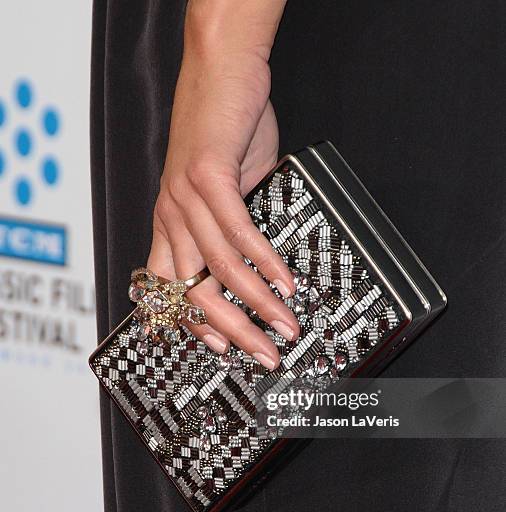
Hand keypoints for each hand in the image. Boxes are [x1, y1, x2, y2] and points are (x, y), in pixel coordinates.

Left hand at [148, 1, 295, 369]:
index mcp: (171, 224)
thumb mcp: (226, 190)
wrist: (221, 72)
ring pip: (216, 269)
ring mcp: (183, 197)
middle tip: (263, 354)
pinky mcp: (206, 176)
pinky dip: (262, 261)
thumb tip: (261, 262)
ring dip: (254, 304)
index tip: (224, 349)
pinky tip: (283, 281)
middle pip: (193, 292)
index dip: (194, 326)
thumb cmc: (223, 131)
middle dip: (232, 331)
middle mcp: (170, 216)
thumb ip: (236, 228)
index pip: (170, 291)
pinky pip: (235, 231)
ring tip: (284, 325)